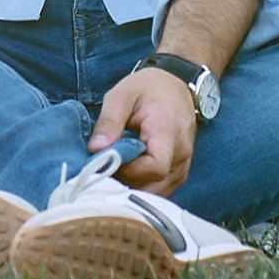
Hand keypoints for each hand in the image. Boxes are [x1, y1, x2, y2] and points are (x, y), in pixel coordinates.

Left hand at [89, 66, 197, 193]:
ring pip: (156, 193)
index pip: (155, 166)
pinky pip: (160, 191)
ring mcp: (183, 166)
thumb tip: (95, 150)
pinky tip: (127, 172)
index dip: (130, 169)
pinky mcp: (180, 174)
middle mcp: (181, 153)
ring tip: (115, 168)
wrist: (176, 86)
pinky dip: (142, 187)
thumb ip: (109, 122)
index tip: (110, 159)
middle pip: (154, 184)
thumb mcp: (122, 95)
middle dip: (126, 181)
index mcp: (167, 131)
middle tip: (105, 167)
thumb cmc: (148, 88)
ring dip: (133, 186)